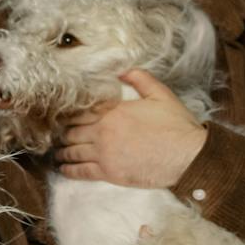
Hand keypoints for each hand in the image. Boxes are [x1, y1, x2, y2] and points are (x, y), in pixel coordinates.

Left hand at [54, 69, 207, 188]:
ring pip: (73, 151)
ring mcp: (103, 153)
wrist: (187, 156)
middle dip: (64, 133)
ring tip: (57, 153)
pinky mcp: (108, 173)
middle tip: (59, 135)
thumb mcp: (160, 94)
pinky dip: (69, 170)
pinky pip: (81, 171)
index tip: (65, 118)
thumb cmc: (176, 125)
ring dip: (62, 152)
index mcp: (113, 112)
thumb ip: (140, 79)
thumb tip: (122, 71)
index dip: (71, 115)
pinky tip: (64, 169)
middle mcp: (103, 132)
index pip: (82, 112)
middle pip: (72, 132)